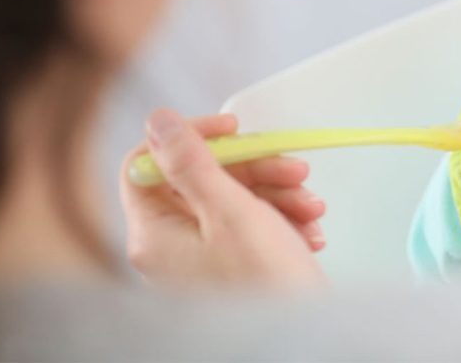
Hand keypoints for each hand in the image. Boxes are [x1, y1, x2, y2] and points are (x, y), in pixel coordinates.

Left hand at [119, 109, 326, 288]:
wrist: (306, 341)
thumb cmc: (268, 288)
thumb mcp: (232, 213)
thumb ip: (192, 163)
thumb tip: (158, 121)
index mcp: (154, 234)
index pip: (149, 162)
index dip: (190, 137)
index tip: (234, 129)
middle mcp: (170, 246)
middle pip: (201, 176)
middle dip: (255, 168)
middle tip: (293, 171)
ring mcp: (201, 257)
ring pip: (233, 196)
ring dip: (278, 192)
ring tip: (311, 208)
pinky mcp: (231, 265)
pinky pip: (252, 223)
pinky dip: (283, 218)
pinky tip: (309, 230)